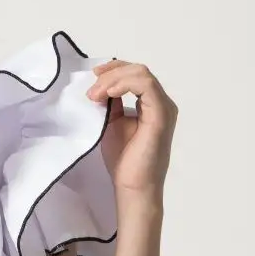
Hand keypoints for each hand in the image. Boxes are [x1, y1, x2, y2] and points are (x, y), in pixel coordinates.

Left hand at [87, 59, 177, 199]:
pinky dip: (125, 84)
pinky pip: (146, 86)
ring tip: (95, 95)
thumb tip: (100, 86)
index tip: (92, 77)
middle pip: (138, 70)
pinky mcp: (160, 115)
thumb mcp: (112, 123)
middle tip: (90, 89)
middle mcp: (161, 102)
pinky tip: (108, 94)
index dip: (113, 70)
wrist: (132, 185)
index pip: (135, 74)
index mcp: (151, 103)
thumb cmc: (124, 159)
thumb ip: (111, 104)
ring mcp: (163, 108)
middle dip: (110, 73)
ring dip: (114, 79)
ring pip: (141, 74)